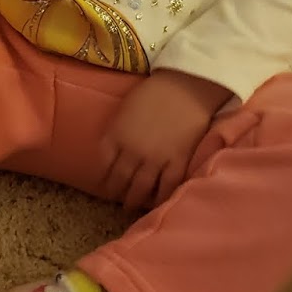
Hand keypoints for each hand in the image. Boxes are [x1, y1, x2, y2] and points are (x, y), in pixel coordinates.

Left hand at [102, 70, 231, 212]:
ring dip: (134, 201)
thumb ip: (118, 130)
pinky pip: (166, 187)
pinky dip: (160, 198)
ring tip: (133, 206)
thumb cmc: (154, 91)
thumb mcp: (125, 108)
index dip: (104, 178)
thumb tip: (116, 148)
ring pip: (140, 189)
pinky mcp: (177, 162)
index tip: (106, 184)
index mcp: (116, 135)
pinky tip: (157, 203)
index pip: (104, 165)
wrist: (186, 85)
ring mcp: (155, 159)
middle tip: (118, 201)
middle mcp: (132, 152)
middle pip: (120, 180)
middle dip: (118, 193)